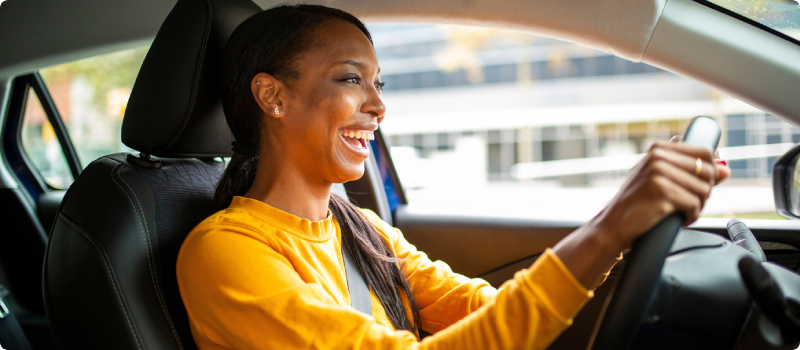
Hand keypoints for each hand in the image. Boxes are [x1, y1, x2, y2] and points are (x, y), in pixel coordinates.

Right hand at [553, 136, 729, 287]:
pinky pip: (694, 205)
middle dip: (705, 191)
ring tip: (680, 212)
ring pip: (704, 190)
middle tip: (689, 203)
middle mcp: (658, 157)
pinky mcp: (661, 192)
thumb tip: (727, 170)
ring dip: (697, 206)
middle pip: (708, 171)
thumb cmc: (637, 203)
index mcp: (658, 149)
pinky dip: (690, 217)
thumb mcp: (660, 179)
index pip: (705, 151)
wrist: (613, 225)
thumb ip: (691, 171)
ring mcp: (658, 173)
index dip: (712, 170)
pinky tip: (677, 219)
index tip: (702, 184)